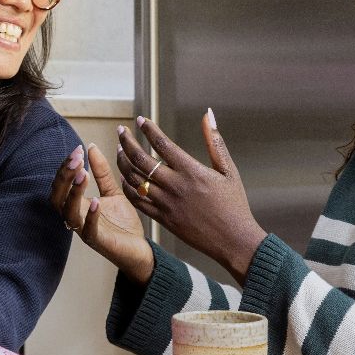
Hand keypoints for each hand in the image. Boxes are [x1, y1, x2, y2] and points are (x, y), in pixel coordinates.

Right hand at [50, 142, 154, 283]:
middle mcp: (77, 217)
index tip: (78, 150)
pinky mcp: (99, 242)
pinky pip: (88, 230)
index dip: (66, 167)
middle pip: (57, 197)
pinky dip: (90, 216)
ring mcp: (85, 230)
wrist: (139, 249)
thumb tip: (91, 147)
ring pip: (68, 212)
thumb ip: (102, 172)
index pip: (61, 184)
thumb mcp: (113, 192)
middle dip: (64, 176)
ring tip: (84, 174)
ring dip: (74, 192)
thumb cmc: (123, 224)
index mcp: (77, 205)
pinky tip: (96, 201)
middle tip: (75, 159)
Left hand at [117, 111, 266, 279]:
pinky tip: (125, 177)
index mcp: (191, 171)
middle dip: (127, 142)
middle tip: (121, 131)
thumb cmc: (234, 204)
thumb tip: (208, 114)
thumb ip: (214, 141)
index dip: (148, 129)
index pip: (162, 144)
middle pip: (141, 160)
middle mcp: (175, 186)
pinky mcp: (163, 219)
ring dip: (123, 162)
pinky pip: (138, 201)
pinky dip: (128, 187)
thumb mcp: (228, 170)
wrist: (233, 240)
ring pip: (135, 180)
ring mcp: (166, 204)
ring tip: (119, 150)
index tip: (140, 119)